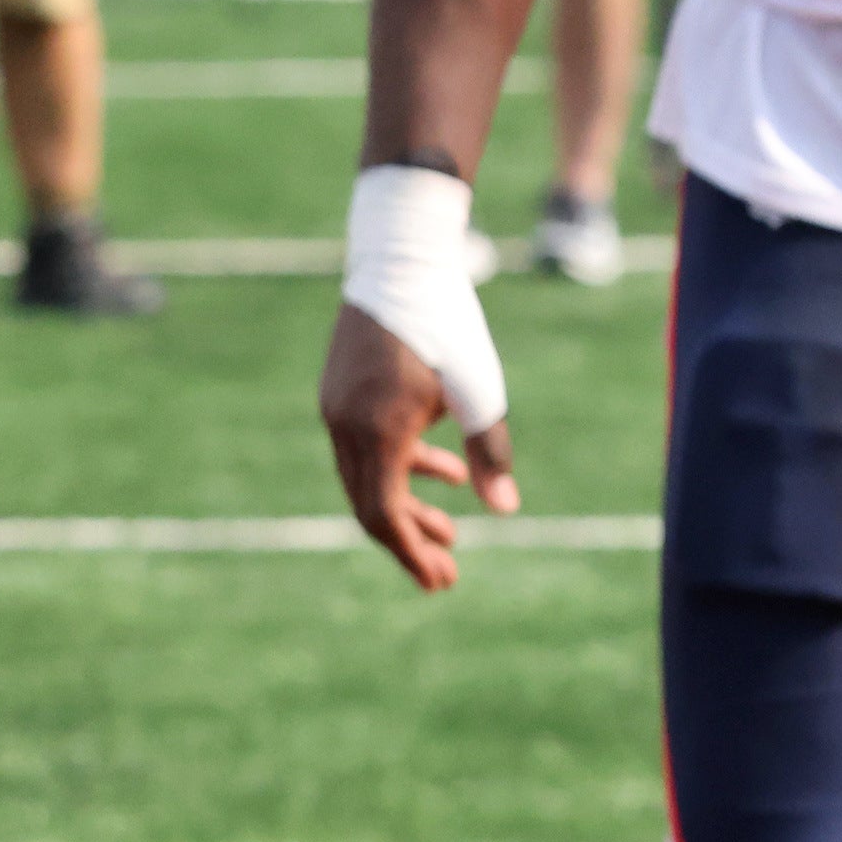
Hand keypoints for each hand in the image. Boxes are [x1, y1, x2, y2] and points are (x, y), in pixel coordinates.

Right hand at [318, 301, 515, 591]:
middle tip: (448, 570)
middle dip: (412, 540)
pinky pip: (367, 448)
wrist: (402, 261)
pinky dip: (401, 467)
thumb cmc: (449, 324)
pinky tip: (443, 471)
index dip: (411, 552)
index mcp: (377, 430)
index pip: (384, 514)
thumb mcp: (481, 389)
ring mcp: (337, 409)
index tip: (440, 580)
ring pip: (368, 477)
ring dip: (409, 505)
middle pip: (371, 504)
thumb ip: (490, 451)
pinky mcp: (341, 393)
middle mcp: (345, 425)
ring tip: (451, 529)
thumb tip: (504, 511)